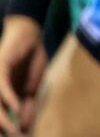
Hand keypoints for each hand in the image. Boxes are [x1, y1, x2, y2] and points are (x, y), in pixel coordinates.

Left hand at [0, 16, 45, 135]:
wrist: (30, 35)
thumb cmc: (32, 59)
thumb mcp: (34, 86)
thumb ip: (28, 105)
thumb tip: (23, 126)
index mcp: (5, 98)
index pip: (5, 118)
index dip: (8, 131)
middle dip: (1, 129)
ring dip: (2, 119)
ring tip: (12, 132)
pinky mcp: (1, 69)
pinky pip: (3, 87)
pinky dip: (9, 97)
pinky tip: (16, 106)